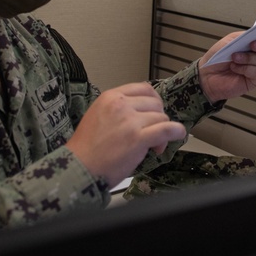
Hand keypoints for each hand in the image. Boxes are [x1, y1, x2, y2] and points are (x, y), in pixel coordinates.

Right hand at [65, 82, 186, 186]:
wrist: (78, 168)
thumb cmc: (86, 148)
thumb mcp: (98, 115)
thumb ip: (118, 109)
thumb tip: (141, 112)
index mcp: (111, 96)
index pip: (143, 88)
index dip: (153, 100)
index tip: (154, 111)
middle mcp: (121, 104)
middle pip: (155, 103)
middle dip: (158, 117)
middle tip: (152, 133)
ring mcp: (130, 121)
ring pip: (161, 117)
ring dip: (162, 131)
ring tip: (153, 146)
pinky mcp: (138, 138)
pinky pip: (167, 129)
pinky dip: (176, 132)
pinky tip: (177, 135)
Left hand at [198, 27, 255, 102]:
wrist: (206, 74)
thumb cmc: (217, 57)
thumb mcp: (230, 41)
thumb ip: (245, 36)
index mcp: (253, 43)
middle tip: (252, 44)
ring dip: (248, 57)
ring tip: (234, 58)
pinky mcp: (253, 80)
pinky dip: (245, 68)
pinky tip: (235, 67)